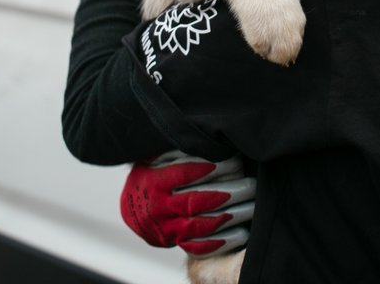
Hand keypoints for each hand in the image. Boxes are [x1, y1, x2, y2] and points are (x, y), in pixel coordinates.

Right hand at [120, 150, 255, 257]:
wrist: (130, 208)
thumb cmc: (148, 176)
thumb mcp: (151, 159)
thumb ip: (170, 148)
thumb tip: (197, 132)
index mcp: (153, 182)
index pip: (182, 175)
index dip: (206, 168)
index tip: (229, 161)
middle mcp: (158, 207)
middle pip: (194, 202)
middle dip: (224, 194)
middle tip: (248, 185)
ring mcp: (165, 227)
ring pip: (198, 226)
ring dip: (225, 217)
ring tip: (249, 207)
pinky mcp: (173, 241)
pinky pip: (197, 246)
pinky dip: (218, 242)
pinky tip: (239, 233)